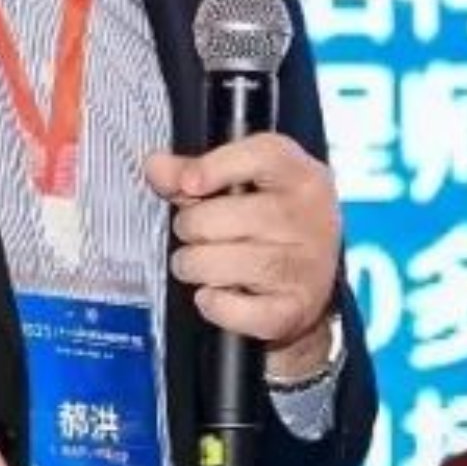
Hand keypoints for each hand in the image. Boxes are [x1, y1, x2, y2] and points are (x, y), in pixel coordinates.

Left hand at [146, 135, 341, 379]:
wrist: (310, 287)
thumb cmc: (272, 227)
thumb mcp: (242, 187)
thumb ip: (194, 172)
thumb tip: (157, 167)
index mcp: (301, 176)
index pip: (262, 156)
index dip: (215, 166)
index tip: (187, 183)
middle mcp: (309, 218)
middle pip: (218, 217)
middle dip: (190, 228)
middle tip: (198, 234)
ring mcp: (304, 266)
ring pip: (215, 263)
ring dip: (193, 266)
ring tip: (202, 263)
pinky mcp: (293, 309)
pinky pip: (230, 308)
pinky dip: (212, 304)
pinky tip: (216, 293)